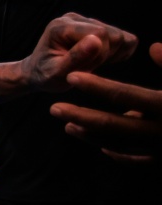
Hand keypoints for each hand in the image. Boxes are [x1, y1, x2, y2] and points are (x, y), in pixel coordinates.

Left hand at [24, 13, 137, 91]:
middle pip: (113, 34)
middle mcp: (73, 18)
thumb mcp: (56, 74)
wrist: (38, 72)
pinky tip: (97, 60)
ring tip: (89, 64)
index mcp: (61, 26)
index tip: (83, 68)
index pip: (100, 33)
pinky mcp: (95, 26)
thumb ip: (75, 58)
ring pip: (120, 36)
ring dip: (110, 55)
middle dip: (105, 56)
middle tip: (85, 68)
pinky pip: (123, 38)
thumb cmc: (44, 75)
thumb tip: (97, 41)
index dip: (99, 55)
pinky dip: (116, 53)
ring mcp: (85, 20)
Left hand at [50, 42, 161, 161]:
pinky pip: (135, 158)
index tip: (71, 77)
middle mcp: (159, 131)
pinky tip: (103, 148)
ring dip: (91, 135)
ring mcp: (159, 149)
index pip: (125, 94)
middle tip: (53, 108)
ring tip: (68, 126)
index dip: (97, 86)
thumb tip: (152, 46)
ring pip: (118, 144)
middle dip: (81, 116)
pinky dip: (117, 151)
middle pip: (112, 125)